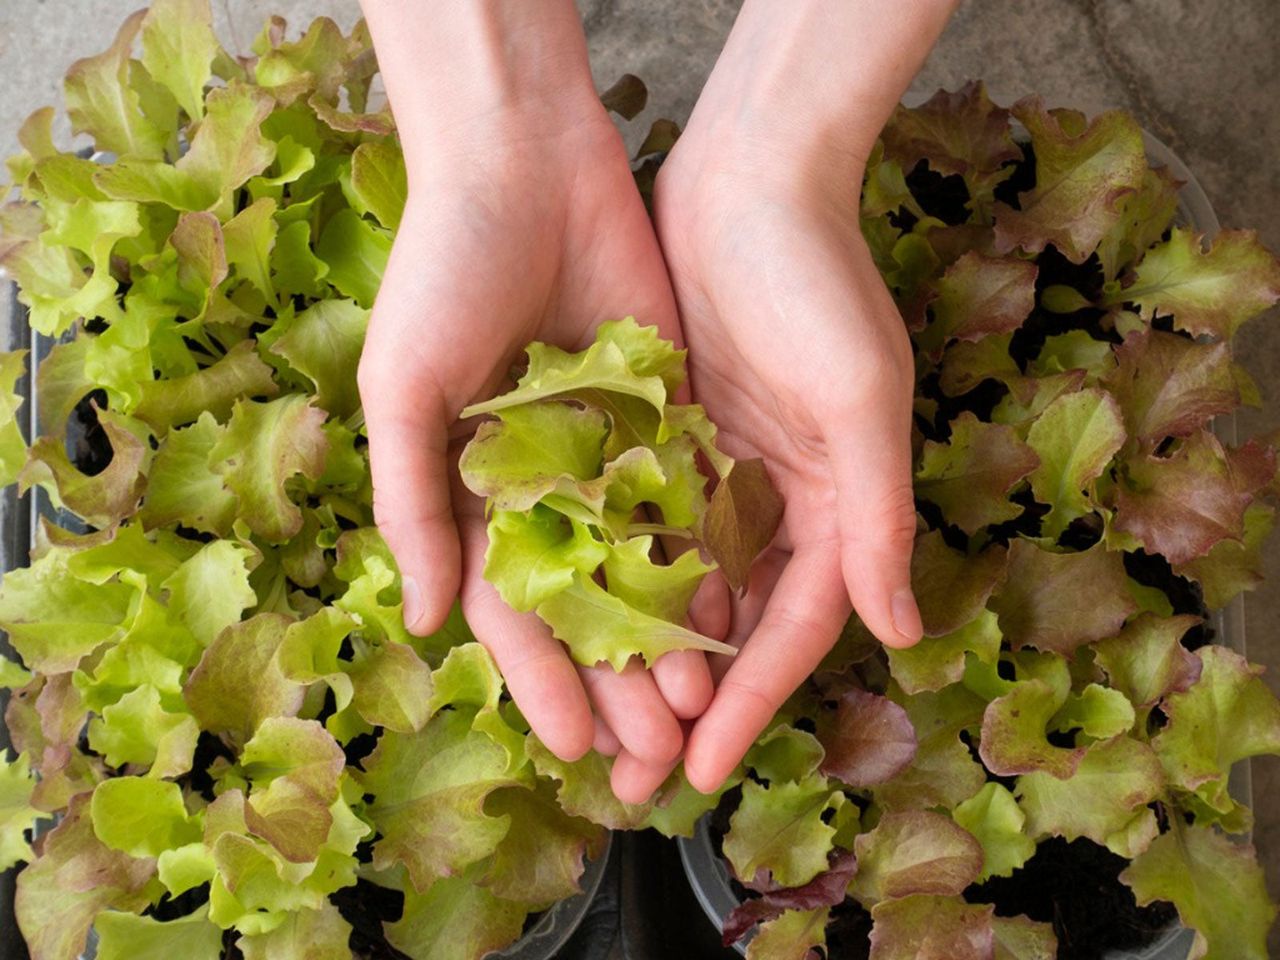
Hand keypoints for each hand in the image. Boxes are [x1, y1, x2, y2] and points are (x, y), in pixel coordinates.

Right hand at [357, 2, 713, 801]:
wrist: (523, 163)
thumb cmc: (441, 273)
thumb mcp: (405, 390)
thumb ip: (415, 504)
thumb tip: (426, 624)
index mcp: (478, 489)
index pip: (515, 609)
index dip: (541, 682)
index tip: (574, 750)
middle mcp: (548, 482)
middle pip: (588, 604)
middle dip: (615, 682)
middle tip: (650, 757)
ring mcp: (611, 450)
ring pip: (647, 564)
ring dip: (668, 636)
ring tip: (698, 707)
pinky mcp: (666, 409)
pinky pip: (691, 494)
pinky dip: (709, 554)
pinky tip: (735, 612)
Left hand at [645, 0, 957, 792]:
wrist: (749, 179)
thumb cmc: (818, 282)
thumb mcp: (860, 401)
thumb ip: (876, 517)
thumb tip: (904, 635)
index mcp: (833, 504)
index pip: (792, 628)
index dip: (753, 703)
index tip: (704, 770)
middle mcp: (776, 500)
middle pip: (730, 627)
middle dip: (686, 706)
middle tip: (633, 784)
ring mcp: (717, 471)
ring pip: (676, 588)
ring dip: (640, 658)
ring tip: (595, 728)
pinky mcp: (665, 435)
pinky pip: (635, 523)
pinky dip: (609, 575)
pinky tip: (568, 625)